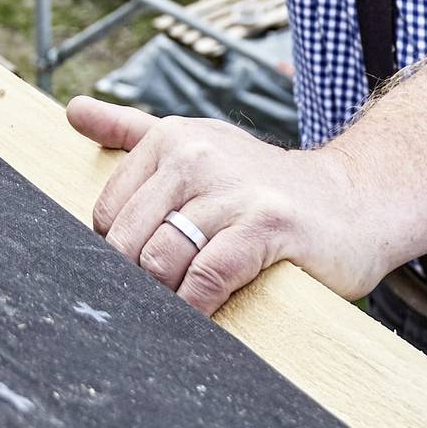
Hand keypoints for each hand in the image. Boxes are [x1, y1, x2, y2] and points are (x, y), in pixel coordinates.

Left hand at [68, 97, 398, 314]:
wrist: (354, 202)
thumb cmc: (265, 185)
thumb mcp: (197, 143)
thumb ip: (132, 129)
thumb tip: (72, 110)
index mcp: (172, 139)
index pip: (106, 213)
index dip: (116, 252)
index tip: (137, 272)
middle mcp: (197, 156)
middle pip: (127, 240)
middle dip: (134, 280)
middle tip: (154, 301)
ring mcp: (233, 190)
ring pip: (160, 260)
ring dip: (164, 298)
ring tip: (180, 308)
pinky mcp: (266, 227)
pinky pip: (206, 277)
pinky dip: (194, 307)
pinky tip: (199, 318)